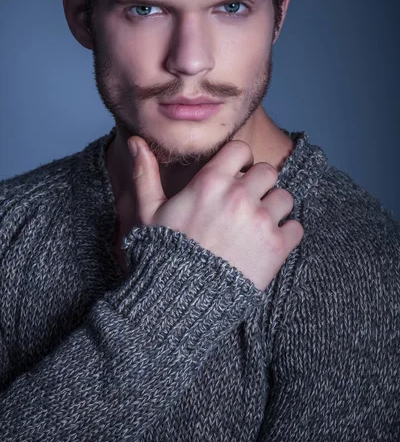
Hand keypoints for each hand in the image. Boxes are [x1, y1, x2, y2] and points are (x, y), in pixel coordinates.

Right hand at [128, 137, 303, 291]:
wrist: (179, 300)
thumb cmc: (162, 254)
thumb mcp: (148, 211)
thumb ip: (146, 173)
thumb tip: (134, 141)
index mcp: (210, 182)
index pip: (241, 150)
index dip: (240, 160)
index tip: (236, 174)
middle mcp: (239, 196)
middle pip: (268, 172)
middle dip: (259, 185)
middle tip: (247, 204)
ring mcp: (260, 221)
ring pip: (285, 198)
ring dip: (275, 209)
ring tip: (257, 225)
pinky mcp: (276, 247)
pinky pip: (296, 228)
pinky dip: (287, 235)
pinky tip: (267, 244)